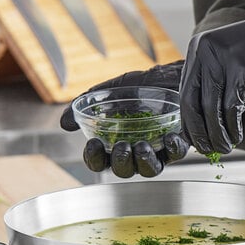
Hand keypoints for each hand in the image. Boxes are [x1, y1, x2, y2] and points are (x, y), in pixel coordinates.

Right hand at [61, 60, 189, 177]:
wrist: (174, 73)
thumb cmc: (144, 84)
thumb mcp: (112, 90)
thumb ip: (87, 104)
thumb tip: (64, 123)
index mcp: (116, 142)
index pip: (100, 161)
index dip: (94, 158)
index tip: (93, 144)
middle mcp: (136, 151)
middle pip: (124, 170)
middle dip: (120, 162)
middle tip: (121, 146)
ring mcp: (158, 151)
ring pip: (150, 170)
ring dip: (143, 161)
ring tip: (141, 146)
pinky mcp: (179, 146)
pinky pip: (176, 155)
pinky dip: (172, 148)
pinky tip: (169, 137)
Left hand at [179, 0, 244, 153]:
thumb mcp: (228, 62)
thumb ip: (210, 83)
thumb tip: (195, 123)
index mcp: (198, 47)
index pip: (184, 93)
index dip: (188, 122)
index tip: (193, 140)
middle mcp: (206, 50)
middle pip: (192, 104)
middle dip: (199, 133)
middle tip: (207, 150)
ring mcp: (224, 59)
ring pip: (211, 110)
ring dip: (217, 136)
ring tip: (223, 148)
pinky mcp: (243, 70)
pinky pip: (231, 109)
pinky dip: (233, 129)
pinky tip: (236, 137)